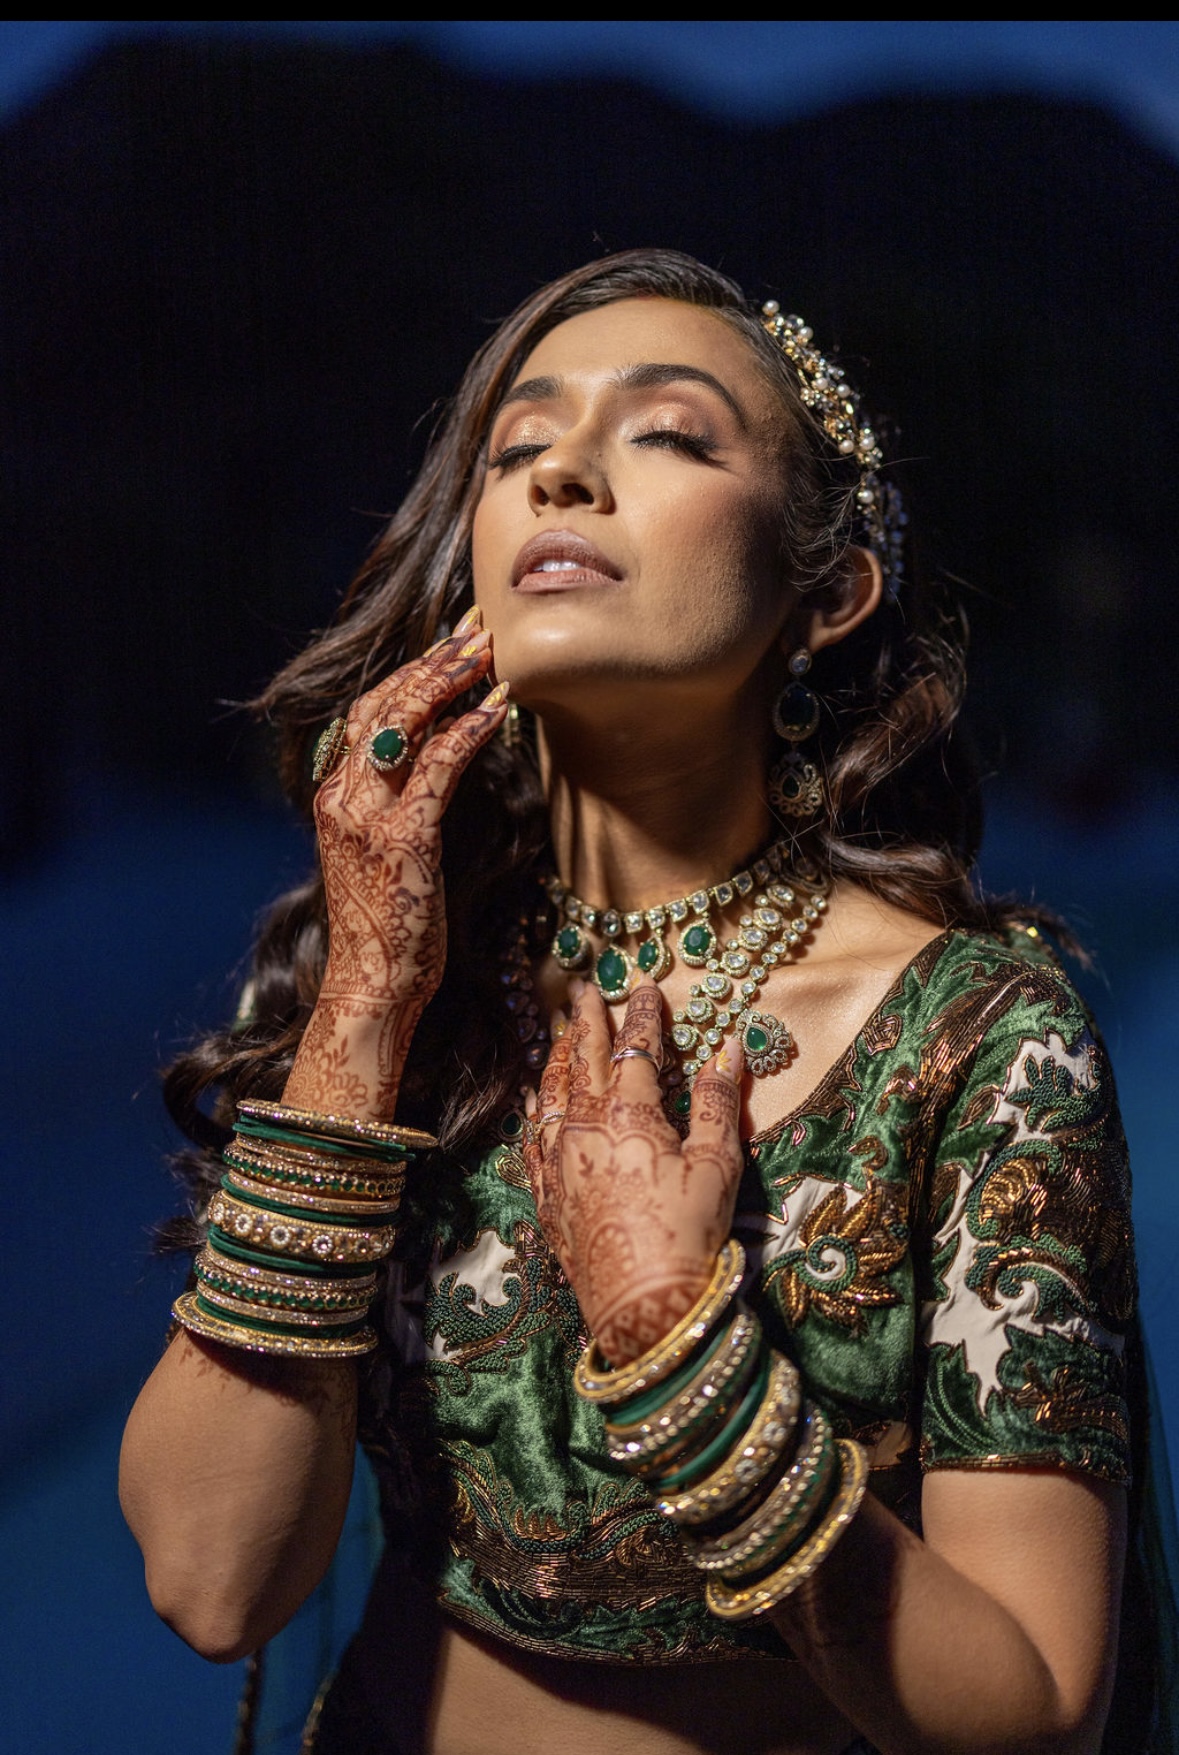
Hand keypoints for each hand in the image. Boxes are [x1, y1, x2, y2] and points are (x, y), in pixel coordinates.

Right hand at [283, 610, 507, 1118]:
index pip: (367, 713)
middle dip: (433, 660)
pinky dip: (469, 729)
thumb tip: (438, 764)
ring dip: (450, 679)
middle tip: (478, 628)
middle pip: (383, 704)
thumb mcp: (385, 856)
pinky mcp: (403, 839)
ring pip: (404, 722)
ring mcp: (367, 817)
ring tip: (491, 650)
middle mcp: (341, 797)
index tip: (450, 643)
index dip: (409, 673)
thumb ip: (398, 807)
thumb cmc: (390, 930)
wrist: (373, 987)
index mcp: (334, 797)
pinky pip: (438, 766)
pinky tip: (499, 708)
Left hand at [524, 980, 743, 1364]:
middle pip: (581, 1060)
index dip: (641, 1014)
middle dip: (585, 1022)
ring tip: (557, 1035)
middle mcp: (584, 1128)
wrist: (644, 1308)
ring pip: (551, 1095)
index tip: (643, 986)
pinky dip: (534, 1113)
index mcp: (630, 1113)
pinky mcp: (547, 1196)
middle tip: (584, 991)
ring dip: (556, 1060)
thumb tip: (728, 1047)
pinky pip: (532, 1141)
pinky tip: (534, 1102)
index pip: (635, 1047)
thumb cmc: (690, 1233)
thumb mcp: (718, 1164)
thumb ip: (717, 1101)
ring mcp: (559, 1162)